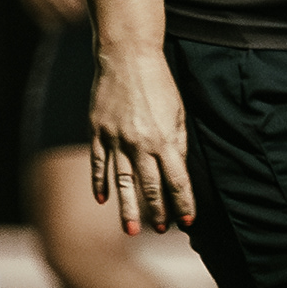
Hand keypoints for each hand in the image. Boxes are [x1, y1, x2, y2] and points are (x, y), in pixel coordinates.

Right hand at [89, 43, 193, 236]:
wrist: (127, 56)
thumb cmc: (158, 84)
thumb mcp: (178, 112)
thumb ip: (178, 143)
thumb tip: (178, 170)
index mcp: (164, 138)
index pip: (177, 180)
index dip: (183, 202)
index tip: (188, 221)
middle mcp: (140, 143)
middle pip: (150, 186)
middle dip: (157, 212)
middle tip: (161, 230)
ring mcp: (116, 138)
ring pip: (122, 182)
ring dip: (128, 208)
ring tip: (132, 230)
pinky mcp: (98, 131)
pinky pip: (98, 163)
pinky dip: (100, 183)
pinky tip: (102, 200)